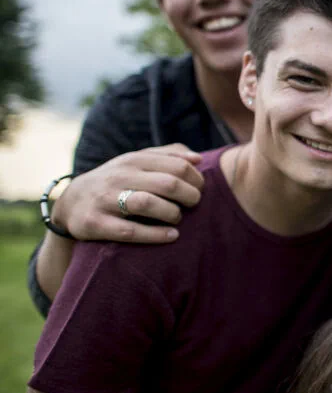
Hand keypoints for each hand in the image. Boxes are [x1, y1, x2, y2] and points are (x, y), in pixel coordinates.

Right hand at [53, 144, 203, 243]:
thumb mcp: (137, 162)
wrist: (70, 202)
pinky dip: (155, 235)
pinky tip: (172, 235)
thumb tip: (198, 158)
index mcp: (133, 160)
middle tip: (194, 204)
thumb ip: (168, 156)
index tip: (200, 189)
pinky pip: (130, 231)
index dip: (196, 179)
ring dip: (172, 213)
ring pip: (148, 204)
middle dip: (189, 196)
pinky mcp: (96, 224)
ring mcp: (106, 200)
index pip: (177, 165)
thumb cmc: (116, 181)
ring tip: (178, 218)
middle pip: (167, 184)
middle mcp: (119, 177)